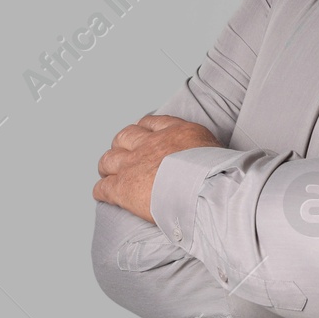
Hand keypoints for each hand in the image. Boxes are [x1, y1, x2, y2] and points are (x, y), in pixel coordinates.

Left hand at [93, 114, 222, 224]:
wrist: (206, 190)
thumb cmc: (217, 175)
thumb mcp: (214, 149)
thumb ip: (202, 149)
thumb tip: (206, 158)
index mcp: (175, 132)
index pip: (150, 124)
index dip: (142, 131)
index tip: (141, 136)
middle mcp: (150, 144)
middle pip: (124, 138)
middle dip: (121, 147)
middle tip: (123, 156)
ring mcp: (134, 164)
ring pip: (108, 159)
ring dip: (107, 166)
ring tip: (108, 173)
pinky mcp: (123, 187)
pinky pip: (103, 187)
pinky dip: (101, 191)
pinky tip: (102, 193)